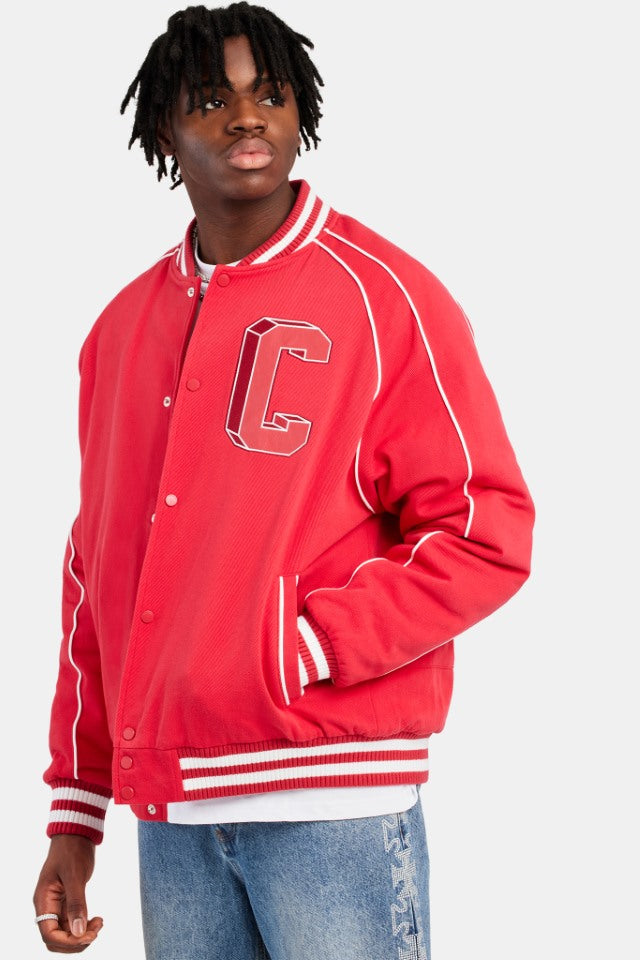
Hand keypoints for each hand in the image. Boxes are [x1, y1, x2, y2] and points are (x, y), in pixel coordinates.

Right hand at [33, 835, 102, 951]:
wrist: (77, 834)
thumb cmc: (72, 850)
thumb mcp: (75, 875)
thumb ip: (76, 903)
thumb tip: (78, 932)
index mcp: (44, 901)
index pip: (49, 934)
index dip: (68, 941)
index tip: (89, 935)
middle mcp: (48, 906)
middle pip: (56, 939)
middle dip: (75, 941)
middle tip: (96, 931)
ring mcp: (57, 905)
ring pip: (65, 933)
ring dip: (82, 934)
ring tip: (99, 923)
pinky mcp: (67, 902)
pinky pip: (72, 922)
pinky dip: (84, 926)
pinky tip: (96, 920)